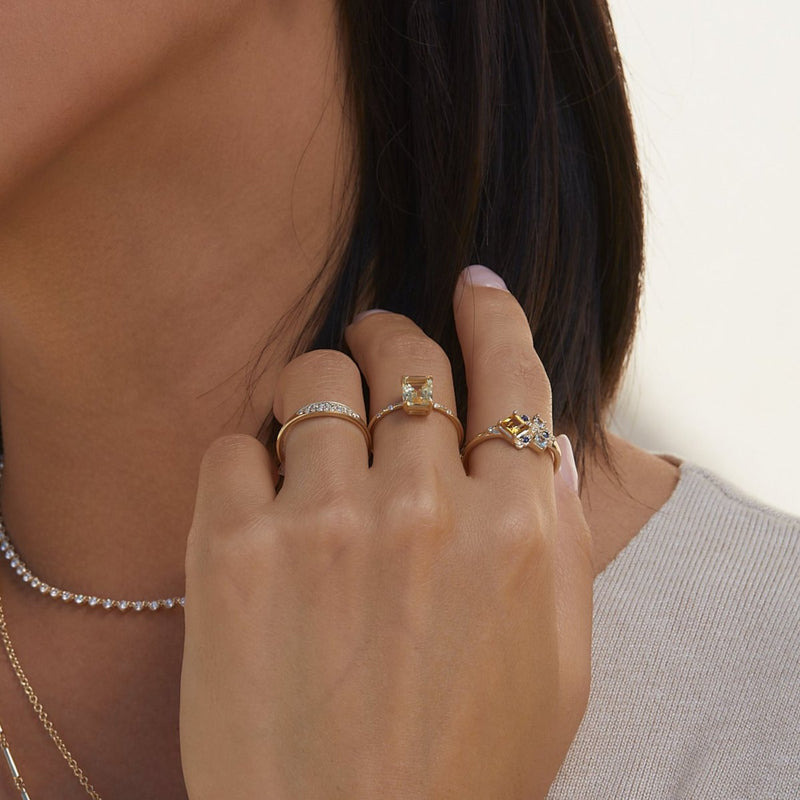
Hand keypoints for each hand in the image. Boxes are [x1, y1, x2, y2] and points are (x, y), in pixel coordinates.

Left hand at [179, 265, 593, 798]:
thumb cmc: (465, 764)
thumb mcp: (558, 659)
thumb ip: (561, 541)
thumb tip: (548, 448)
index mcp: (515, 531)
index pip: (511, 379)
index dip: (494, 318)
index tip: (474, 286)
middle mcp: (425, 509)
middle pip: (408, 360)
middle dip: (393, 337)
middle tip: (377, 342)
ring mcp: (327, 524)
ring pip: (316, 380)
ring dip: (317, 382)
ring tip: (310, 411)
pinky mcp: (238, 551)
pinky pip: (235, 442)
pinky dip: (247, 450)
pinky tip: (260, 489)